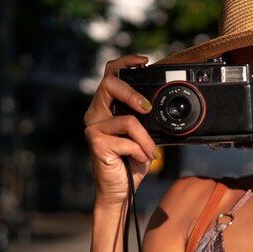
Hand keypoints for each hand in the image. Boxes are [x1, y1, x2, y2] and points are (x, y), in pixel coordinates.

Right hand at [84, 54, 158, 206]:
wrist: (120, 190)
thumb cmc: (131, 161)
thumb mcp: (143, 135)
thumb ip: (145, 118)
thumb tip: (159, 104)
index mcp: (106, 107)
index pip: (110, 74)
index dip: (125, 62)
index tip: (144, 61)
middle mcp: (96, 114)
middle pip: (110, 85)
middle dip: (133, 94)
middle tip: (147, 108)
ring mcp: (94, 128)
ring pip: (129, 120)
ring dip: (146, 139)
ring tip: (148, 151)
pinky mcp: (96, 143)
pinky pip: (128, 141)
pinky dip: (140, 151)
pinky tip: (137, 159)